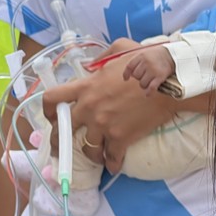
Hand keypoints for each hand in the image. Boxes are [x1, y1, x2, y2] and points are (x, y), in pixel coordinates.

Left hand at [44, 38, 176, 171]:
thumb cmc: (146, 63)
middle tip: (62, 148)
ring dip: (91, 154)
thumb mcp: (119, 49)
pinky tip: (114, 165)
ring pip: (87, 149)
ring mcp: (104, 125)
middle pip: (63, 130)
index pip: (52, 98)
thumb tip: (89, 67)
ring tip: (96, 156)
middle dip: (59, 141)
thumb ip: (99, 59)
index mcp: (86, 86)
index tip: (51, 117)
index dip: (46, 110)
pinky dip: (112, 164)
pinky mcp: (121, 138)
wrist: (168, 83)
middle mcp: (90, 108)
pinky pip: (111, 158)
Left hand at [123, 45, 174, 94]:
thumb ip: (137, 60)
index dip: (126, 74)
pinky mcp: (160, 77)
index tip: (126, 79)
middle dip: (139, 77)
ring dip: (144, 85)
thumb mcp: (146, 53)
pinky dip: (149, 92)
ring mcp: (153, 70)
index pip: (129, 66)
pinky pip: (151, 88)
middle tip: (145, 76)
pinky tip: (147, 94)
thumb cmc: (157, 55)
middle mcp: (146, 63)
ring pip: (142, 83)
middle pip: (136, 76)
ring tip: (149, 82)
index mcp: (141, 56)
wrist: (172, 55)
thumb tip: (128, 74)